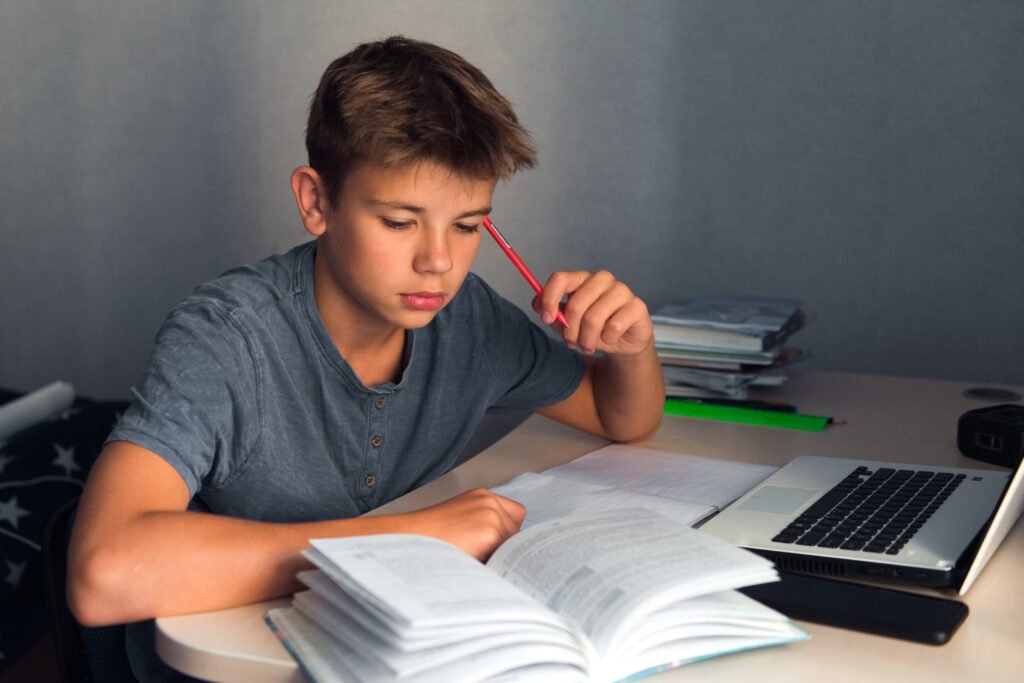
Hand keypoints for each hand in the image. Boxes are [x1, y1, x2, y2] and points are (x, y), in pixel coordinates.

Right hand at [398, 489, 525, 560]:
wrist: (408, 540)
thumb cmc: (428, 537)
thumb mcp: (458, 521)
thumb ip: (482, 526)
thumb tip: (503, 550)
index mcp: (481, 497)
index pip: (515, 516)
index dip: (506, 533)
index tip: (499, 546)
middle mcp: (489, 502)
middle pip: (516, 533)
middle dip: (503, 547)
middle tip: (480, 557)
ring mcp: (491, 515)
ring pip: (512, 546)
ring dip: (498, 556)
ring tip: (473, 560)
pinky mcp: (490, 532)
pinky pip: (504, 556)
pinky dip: (494, 564)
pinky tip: (475, 564)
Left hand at [533, 270, 653, 356]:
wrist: (622, 342)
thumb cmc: (593, 328)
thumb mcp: (568, 322)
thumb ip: (552, 312)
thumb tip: (537, 304)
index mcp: (582, 278)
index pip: (560, 278)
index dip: (549, 299)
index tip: (545, 318)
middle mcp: (602, 279)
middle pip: (576, 304)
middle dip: (569, 331)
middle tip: (571, 343)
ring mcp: (622, 291)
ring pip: (593, 318)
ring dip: (587, 339)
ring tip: (587, 345)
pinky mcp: (637, 306)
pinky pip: (614, 326)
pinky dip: (607, 339)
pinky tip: (609, 340)